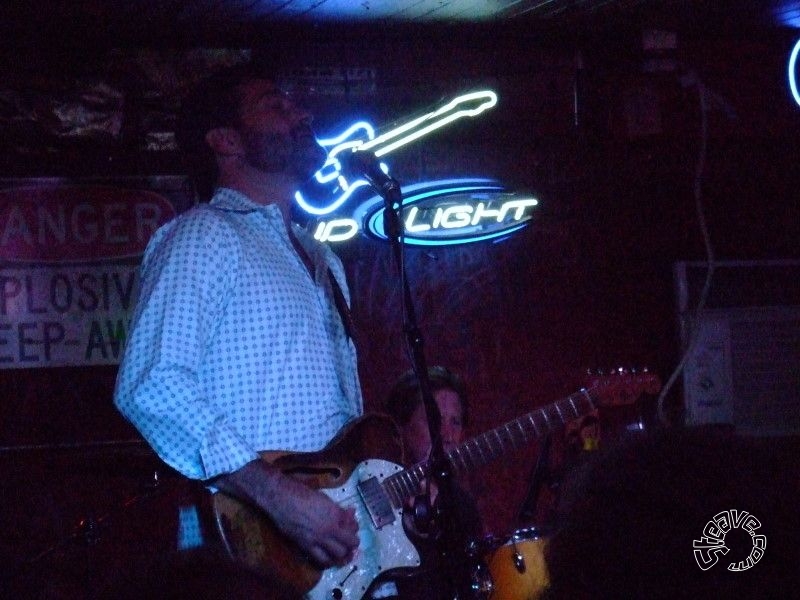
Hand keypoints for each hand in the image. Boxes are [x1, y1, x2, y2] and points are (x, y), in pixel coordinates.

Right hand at [215, 460, 358, 567]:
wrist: (281, 499)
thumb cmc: (302, 493)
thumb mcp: (325, 498)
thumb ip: (338, 509)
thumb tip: (350, 512)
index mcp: (335, 514)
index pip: (353, 528)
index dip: (354, 529)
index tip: (352, 528)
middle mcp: (329, 528)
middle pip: (348, 544)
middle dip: (351, 545)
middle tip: (349, 543)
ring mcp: (317, 539)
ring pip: (337, 555)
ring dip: (342, 554)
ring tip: (341, 552)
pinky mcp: (305, 546)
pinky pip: (321, 559)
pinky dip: (327, 560)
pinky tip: (328, 557)